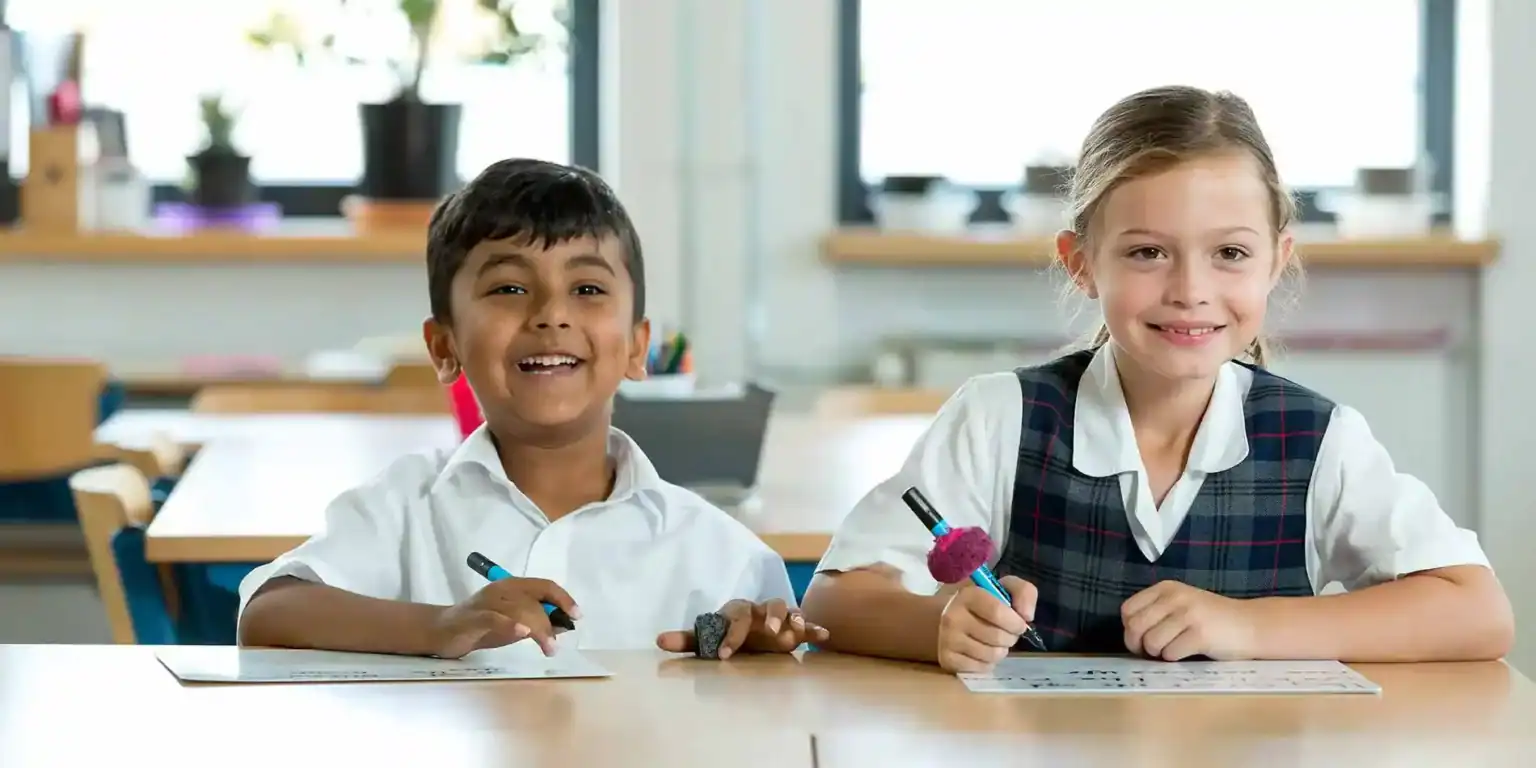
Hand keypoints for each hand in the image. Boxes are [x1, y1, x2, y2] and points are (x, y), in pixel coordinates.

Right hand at [429, 578, 580, 659]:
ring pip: (519, 609)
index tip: (576, 616)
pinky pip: (494, 618)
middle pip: (534, 600)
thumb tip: (564, 624)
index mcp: (513, 586)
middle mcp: (501, 589)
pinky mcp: (473, 618)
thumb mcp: (513, 623)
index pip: (545, 586)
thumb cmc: (481, 627)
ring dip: (538, 629)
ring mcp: (486, 602)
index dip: (564, 599)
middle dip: (550, 622)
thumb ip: (536, 621)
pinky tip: (523, 633)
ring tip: (548, 648)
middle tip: (555, 646)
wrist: (440, 631)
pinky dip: (510, 625)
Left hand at [656, 598, 829, 658]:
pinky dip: (814, 629)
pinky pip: (807, 625)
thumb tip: (658, 640)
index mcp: (738, 611)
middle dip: (770, 617)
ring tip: (794, 632)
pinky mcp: (794, 629)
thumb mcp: (707, 638)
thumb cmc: (727, 634)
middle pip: (768, 605)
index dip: (730, 634)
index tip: (723, 655)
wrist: (750, 633)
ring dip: (793, 618)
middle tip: (770, 632)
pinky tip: (823, 637)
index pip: (735, 616)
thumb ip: (687, 640)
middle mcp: (760, 610)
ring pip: (789, 609)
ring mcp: (779, 618)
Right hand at [936, 575, 1037, 672]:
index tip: (1020, 624)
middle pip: (997, 637)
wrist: (944, 618)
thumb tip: (1026, 616)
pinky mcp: (948, 659)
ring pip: (992, 655)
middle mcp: (954, 617)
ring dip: (1001, 651)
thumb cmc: (980, 604)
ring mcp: (948, 640)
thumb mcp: (1001, 588)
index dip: (1015, 622)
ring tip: (996, 643)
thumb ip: (1023, 592)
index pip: (997, 612)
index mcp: (968, 595)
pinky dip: (989, 662)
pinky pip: (982, 667)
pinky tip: (983, 652)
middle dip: (1010, 638)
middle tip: (1007, 634)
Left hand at [1122, 580, 1257, 660]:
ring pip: (1151, 642)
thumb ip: (1156, 612)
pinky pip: (1171, 653)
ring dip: (1158, 654)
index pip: (1128, 610)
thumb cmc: (1211, 620)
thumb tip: (1129, 636)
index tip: (1141, 639)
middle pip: (1135, 627)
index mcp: (1166, 588)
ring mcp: (1189, 614)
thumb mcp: (1181, 604)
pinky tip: (1189, 652)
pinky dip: (1175, 659)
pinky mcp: (1200, 634)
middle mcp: (1175, 597)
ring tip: (1174, 649)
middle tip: (1152, 652)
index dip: (1129, 629)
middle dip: (1138, 646)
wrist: (1251, 625)